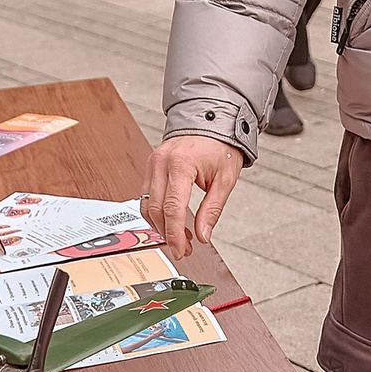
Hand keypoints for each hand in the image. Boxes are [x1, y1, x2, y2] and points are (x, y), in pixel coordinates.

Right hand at [141, 134, 243, 255]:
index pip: (172, 207)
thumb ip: (212, 210)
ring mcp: (152, 163)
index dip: (175, 233)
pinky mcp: (150, 166)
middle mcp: (161, 162)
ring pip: (146, 205)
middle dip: (168, 233)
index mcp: (181, 163)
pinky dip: (156, 212)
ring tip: (180, 237)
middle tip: (183, 249)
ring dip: (160, 225)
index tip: (181, 250)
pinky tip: (170, 221)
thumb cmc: (220, 146)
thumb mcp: (225, 180)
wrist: (211, 121)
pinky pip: (145, 196)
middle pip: (155, 209)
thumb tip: (203, 236)